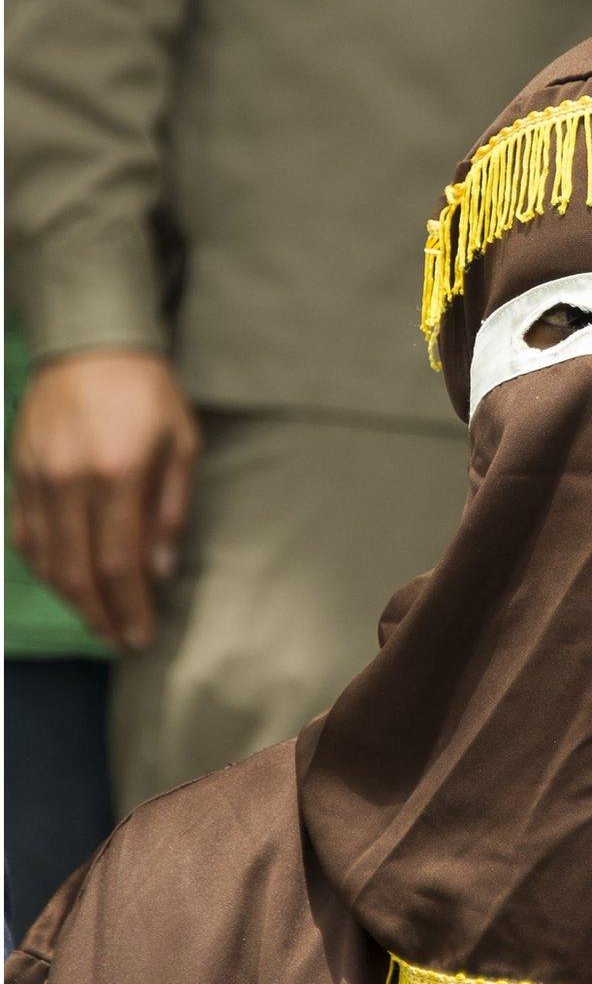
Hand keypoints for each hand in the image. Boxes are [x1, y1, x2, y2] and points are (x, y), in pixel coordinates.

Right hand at [9, 348, 198, 648]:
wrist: (90, 343)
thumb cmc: (148, 392)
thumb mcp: (181, 444)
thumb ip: (170, 508)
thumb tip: (160, 570)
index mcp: (115, 475)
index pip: (118, 563)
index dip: (128, 607)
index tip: (140, 636)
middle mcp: (68, 482)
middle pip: (76, 571)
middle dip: (100, 614)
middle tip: (119, 640)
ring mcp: (36, 477)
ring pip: (45, 558)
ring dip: (70, 597)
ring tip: (98, 619)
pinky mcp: (18, 471)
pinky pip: (23, 533)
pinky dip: (43, 565)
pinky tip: (64, 582)